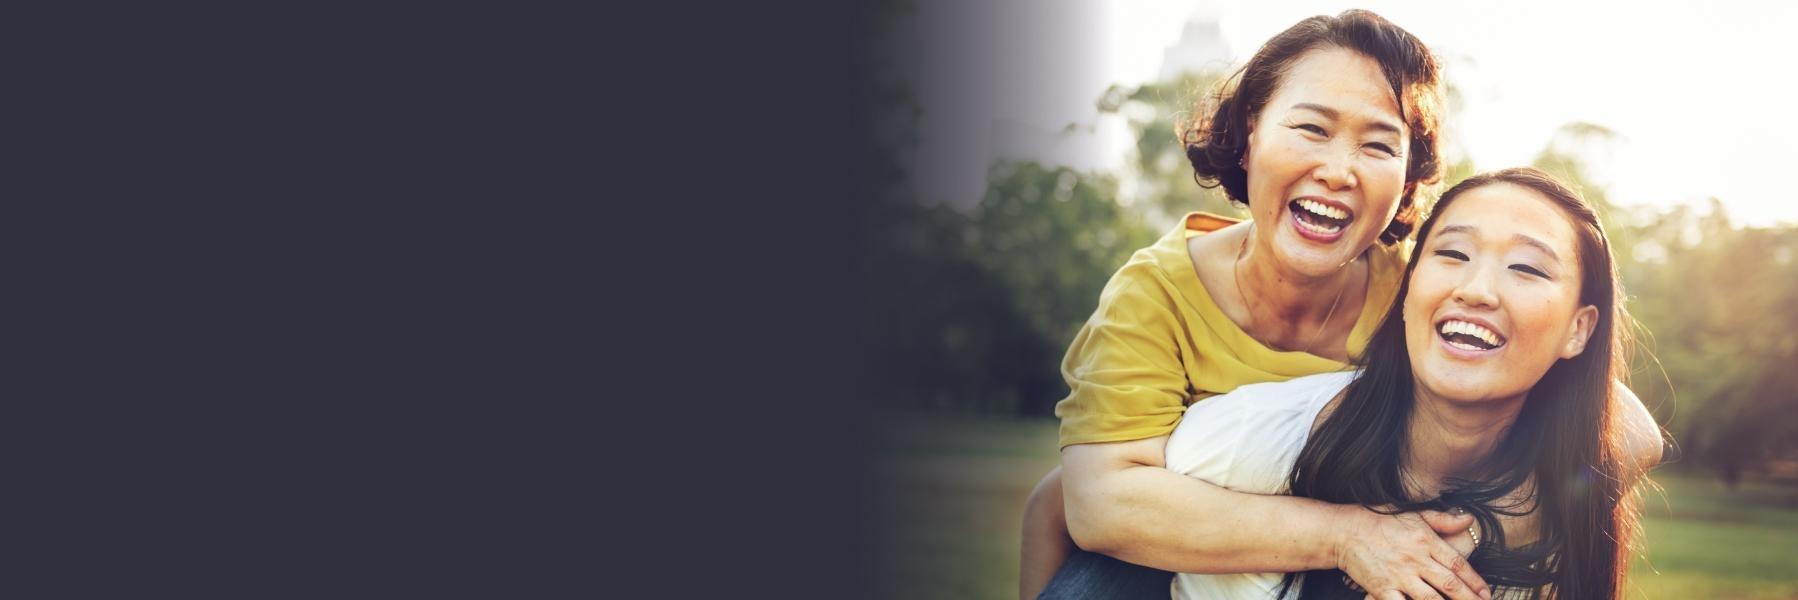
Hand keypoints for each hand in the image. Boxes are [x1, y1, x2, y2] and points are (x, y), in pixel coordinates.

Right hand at [1333, 506, 1490, 599]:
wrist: (1343, 531)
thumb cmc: (1378, 520)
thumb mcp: (1412, 513)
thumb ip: (1442, 519)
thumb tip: (1469, 519)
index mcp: (1425, 540)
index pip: (1458, 564)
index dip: (1475, 581)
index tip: (1486, 593)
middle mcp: (1415, 559)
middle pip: (1449, 584)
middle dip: (1469, 599)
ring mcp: (1399, 575)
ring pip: (1431, 599)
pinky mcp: (1382, 589)